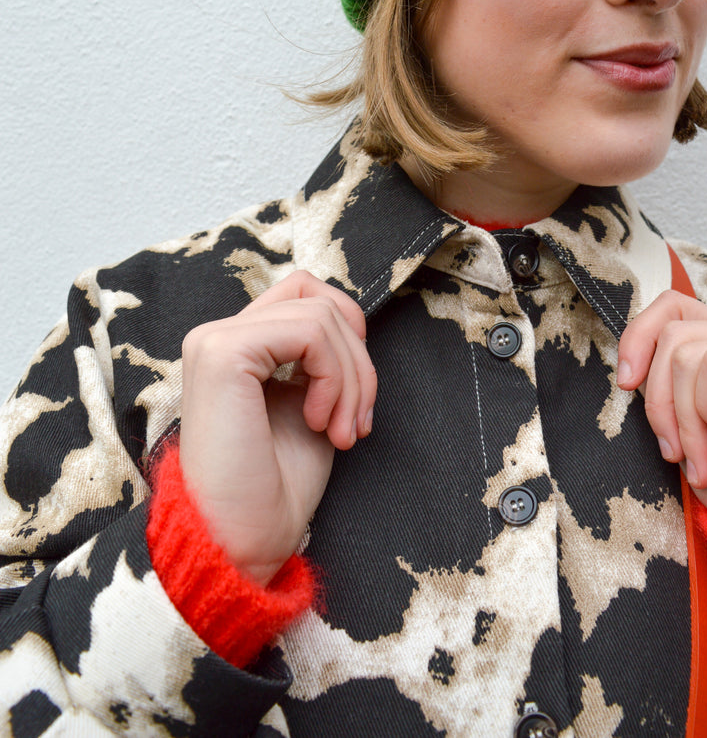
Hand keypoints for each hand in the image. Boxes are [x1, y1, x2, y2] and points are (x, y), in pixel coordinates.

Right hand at [180, 271, 374, 584]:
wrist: (240, 545)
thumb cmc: (275, 490)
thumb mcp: (312, 406)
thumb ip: (321, 361)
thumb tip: (353, 326)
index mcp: (238, 349)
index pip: (305, 294)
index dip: (347, 334)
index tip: (357, 400)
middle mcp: (219, 336)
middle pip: (316, 297)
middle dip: (357, 359)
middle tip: (357, 422)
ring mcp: (215, 340)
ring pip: (320, 315)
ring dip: (350, 378)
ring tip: (341, 432)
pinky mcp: (223, 353)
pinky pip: (309, 331)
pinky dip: (334, 376)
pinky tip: (319, 422)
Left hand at [617, 291, 706, 524]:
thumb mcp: (685, 429)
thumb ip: (666, 387)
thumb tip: (633, 363)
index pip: (674, 307)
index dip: (638, 336)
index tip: (627, 384)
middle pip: (672, 331)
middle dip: (657, 399)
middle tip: (672, 451)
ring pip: (687, 351)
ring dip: (682, 418)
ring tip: (700, 459)